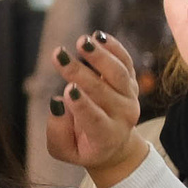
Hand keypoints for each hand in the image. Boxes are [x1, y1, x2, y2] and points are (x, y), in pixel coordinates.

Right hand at [43, 31, 147, 187]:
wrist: (115, 145)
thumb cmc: (83, 146)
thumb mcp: (64, 151)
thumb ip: (57, 132)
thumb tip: (58, 103)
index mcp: (106, 136)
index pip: (95, 119)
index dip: (82, 104)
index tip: (68, 89)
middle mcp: (123, 115)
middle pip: (102, 91)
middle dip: (79, 72)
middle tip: (59, 56)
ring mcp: (130, 97)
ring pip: (118, 73)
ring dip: (99, 55)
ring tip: (82, 41)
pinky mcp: (130, 82)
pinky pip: (125, 62)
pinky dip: (114, 48)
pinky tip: (98, 36)